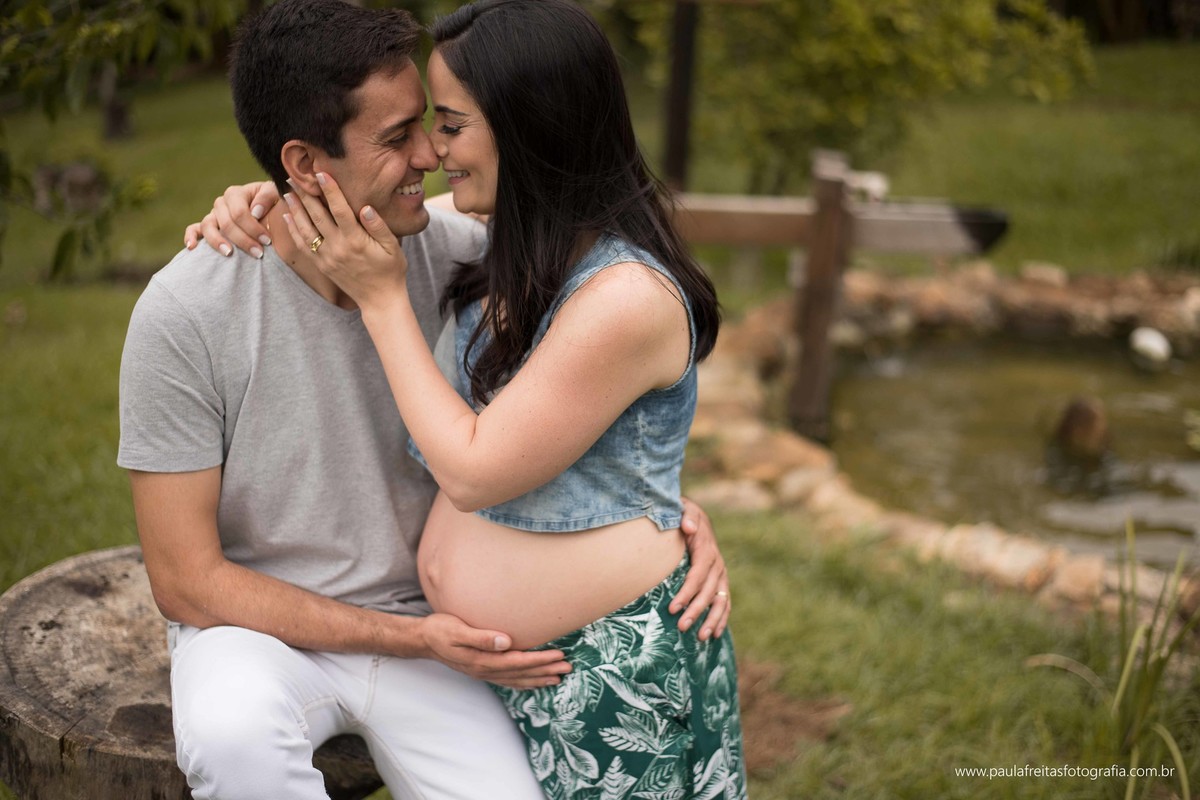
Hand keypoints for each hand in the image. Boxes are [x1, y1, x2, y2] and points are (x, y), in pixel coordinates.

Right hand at [185, 182, 278, 256]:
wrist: (271, 216)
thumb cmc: (274, 205)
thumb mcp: (276, 196)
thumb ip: (268, 197)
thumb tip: (255, 211)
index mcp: (236, 194)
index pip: (239, 212)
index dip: (253, 228)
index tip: (267, 241)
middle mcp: (221, 203)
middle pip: (226, 222)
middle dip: (243, 239)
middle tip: (258, 253)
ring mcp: (213, 215)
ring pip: (208, 226)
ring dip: (217, 241)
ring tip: (229, 253)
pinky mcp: (207, 227)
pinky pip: (194, 229)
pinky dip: (191, 237)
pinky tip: (192, 247)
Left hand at [281, 172, 407, 312]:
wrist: (380, 300)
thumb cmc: (391, 271)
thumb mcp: (393, 247)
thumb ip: (379, 226)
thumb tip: (365, 207)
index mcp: (356, 240)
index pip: (339, 209)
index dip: (330, 190)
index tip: (320, 173)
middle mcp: (338, 247)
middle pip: (317, 216)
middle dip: (305, 195)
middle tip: (293, 177)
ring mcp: (327, 257)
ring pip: (305, 229)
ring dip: (294, 210)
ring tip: (286, 193)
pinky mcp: (322, 265)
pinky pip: (303, 245)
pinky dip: (294, 230)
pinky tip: (288, 217)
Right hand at [420, 613, 571, 689]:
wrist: (423, 639)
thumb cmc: (440, 630)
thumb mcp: (457, 630)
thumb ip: (481, 637)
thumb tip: (505, 641)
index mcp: (481, 661)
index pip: (518, 662)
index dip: (539, 660)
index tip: (558, 655)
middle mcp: (485, 670)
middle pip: (521, 673)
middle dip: (545, 671)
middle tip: (568, 667)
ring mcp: (484, 672)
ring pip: (517, 679)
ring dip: (538, 678)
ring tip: (558, 677)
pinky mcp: (482, 669)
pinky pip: (508, 680)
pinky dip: (524, 682)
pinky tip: (534, 681)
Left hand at [672, 497, 730, 640]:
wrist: (694, 516)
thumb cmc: (683, 515)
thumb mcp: (683, 510)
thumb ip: (685, 516)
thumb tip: (689, 527)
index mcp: (706, 549)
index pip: (698, 574)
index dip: (687, 592)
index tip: (673, 608)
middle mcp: (717, 563)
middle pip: (709, 591)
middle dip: (696, 610)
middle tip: (681, 627)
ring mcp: (721, 573)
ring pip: (720, 600)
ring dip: (712, 619)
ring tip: (701, 637)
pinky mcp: (720, 580)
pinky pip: (724, 602)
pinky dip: (721, 618)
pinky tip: (714, 634)